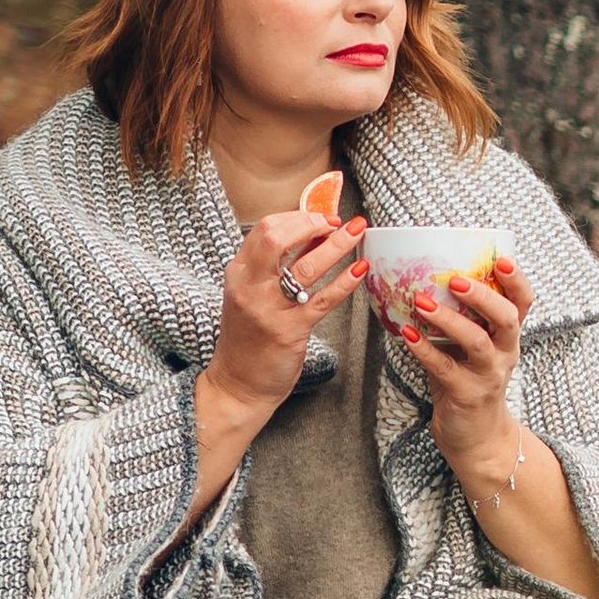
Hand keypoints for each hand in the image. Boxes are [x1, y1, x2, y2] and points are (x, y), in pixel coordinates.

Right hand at [203, 206, 364, 441]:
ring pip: (306, 267)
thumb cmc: (248, 338)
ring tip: (357, 231)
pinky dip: (344, 282)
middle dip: (312, 223)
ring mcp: (268, 309)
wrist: (238, 384)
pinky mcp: (289, 331)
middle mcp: (250, 287)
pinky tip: (360, 270)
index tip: (321, 214)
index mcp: (238, 273)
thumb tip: (311, 233)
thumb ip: (275, 265)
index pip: (265, 229)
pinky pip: (323, 300)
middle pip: (278, 238)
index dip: (297, 216)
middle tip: (337, 220)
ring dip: (336, 245)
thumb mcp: (252, 294)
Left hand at [407, 257, 529, 494]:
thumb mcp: (470, 349)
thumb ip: (458, 319)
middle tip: (454, 279)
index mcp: (507, 337)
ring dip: (448, 319)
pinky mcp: (467, 396)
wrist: (476, 438)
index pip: (523, 302)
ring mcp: (489, 376)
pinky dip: (424, 349)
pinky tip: (406, 334)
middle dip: (482, 295)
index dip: (516, 279)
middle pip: (506, 318)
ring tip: (421, 302)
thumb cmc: (468, 384)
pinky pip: (445, 368)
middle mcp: (505, 354)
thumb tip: (422, 279)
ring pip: (477, 342)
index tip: (500, 258)